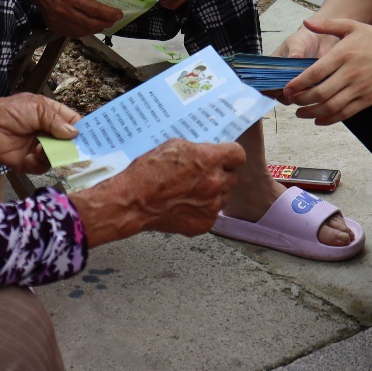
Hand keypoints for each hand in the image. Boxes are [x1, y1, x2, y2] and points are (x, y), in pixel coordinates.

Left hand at [0, 94, 80, 173]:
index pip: (73, 123)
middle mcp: (48, 133)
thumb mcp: (37, 108)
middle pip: (69, 143)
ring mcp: (40, 148)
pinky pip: (43, 167)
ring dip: (52, 154)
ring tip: (40, 148)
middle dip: (71, 147)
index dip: (83, 130)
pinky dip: (39, 162)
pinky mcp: (29, 162)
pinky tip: (31, 155)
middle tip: (74, 150)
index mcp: (51, 115)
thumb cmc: (10, 112)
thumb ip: (56, 120)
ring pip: (58, 157)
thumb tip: (75, 133)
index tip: (93, 137)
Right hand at [28, 0, 121, 36]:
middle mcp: (63, 10)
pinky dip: (84, 31)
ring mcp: (58, 20)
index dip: (109, 13)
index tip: (119, 14)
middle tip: (114, 20)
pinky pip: (73, 33)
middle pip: (90, 23)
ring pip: (83, 31)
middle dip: (105, 23)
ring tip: (104, 24)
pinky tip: (90, 27)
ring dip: (96, 29)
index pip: (94, 9)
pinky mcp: (53, 26)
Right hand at [71, 139, 245, 244]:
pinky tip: (186, 204)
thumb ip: (198, 150)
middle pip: (233, 176)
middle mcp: (215, 183)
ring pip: (225, 196)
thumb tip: (208, 153)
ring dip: (214, 192)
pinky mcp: (204, 223)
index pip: (238, 154)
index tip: (225, 157)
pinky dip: (204, 209)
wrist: (133, 202)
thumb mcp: (173, 146)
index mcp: (209, 159)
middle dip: (221, 173)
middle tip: (203, 175)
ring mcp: (211, 206)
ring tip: (192, 191)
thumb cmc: (148, 172)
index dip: (230, 155)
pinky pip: (213, 213)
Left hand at [281, 17, 371, 122]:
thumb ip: (327, 24)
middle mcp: (351, 73)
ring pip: (331, 107)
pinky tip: (318, 118)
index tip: (287, 88)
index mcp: (344, 54)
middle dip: (301, 100)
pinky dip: (329, 119)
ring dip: (311, 112)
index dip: (298, 83)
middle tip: (291, 100)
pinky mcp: (367, 100)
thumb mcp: (352, 26)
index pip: (315, 73)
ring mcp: (359, 89)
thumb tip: (306, 22)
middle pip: (320, 93)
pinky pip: (345, 114)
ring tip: (300, 112)